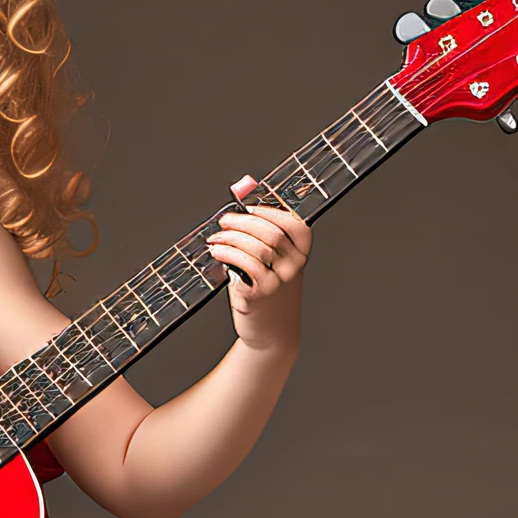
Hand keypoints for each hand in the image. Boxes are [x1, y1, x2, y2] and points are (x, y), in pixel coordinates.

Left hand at [206, 183, 311, 355]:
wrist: (273, 332)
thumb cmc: (267, 289)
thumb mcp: (268, 258)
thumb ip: (256, 224)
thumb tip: (243, 185)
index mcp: (302, 251)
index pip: (294, 223)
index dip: (269, 212)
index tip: (247, 209)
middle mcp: (296, 265)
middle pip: (271, 232)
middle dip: (242, 222)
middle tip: (224, 221)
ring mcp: (281, 280)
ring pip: (256, 247)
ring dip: (230, 238)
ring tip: (215, 239)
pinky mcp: (263, 293)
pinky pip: (245, 265)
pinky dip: (227, 253)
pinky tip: (217, 252)